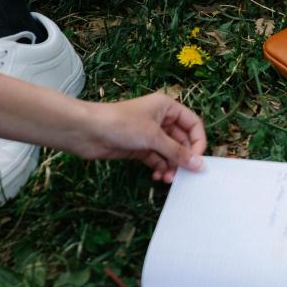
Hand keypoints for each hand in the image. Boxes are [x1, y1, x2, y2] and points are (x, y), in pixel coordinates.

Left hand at [74, 92, 207, 182]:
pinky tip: (158, 177)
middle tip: (183, 174)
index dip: (198, 142)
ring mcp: (149, 134)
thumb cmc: (120, 123)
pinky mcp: (139, 147)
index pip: (192, 124)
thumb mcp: (153, 137)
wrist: (86, 131)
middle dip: (183, 157)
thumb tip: (199, 165)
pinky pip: (156, 159)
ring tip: (169, 179)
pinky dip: (160, 168)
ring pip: (169, 152)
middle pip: (182, 140)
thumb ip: (177, 152)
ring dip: (171, 165)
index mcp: (167, 107)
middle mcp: (160, 119)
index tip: (197, 160)